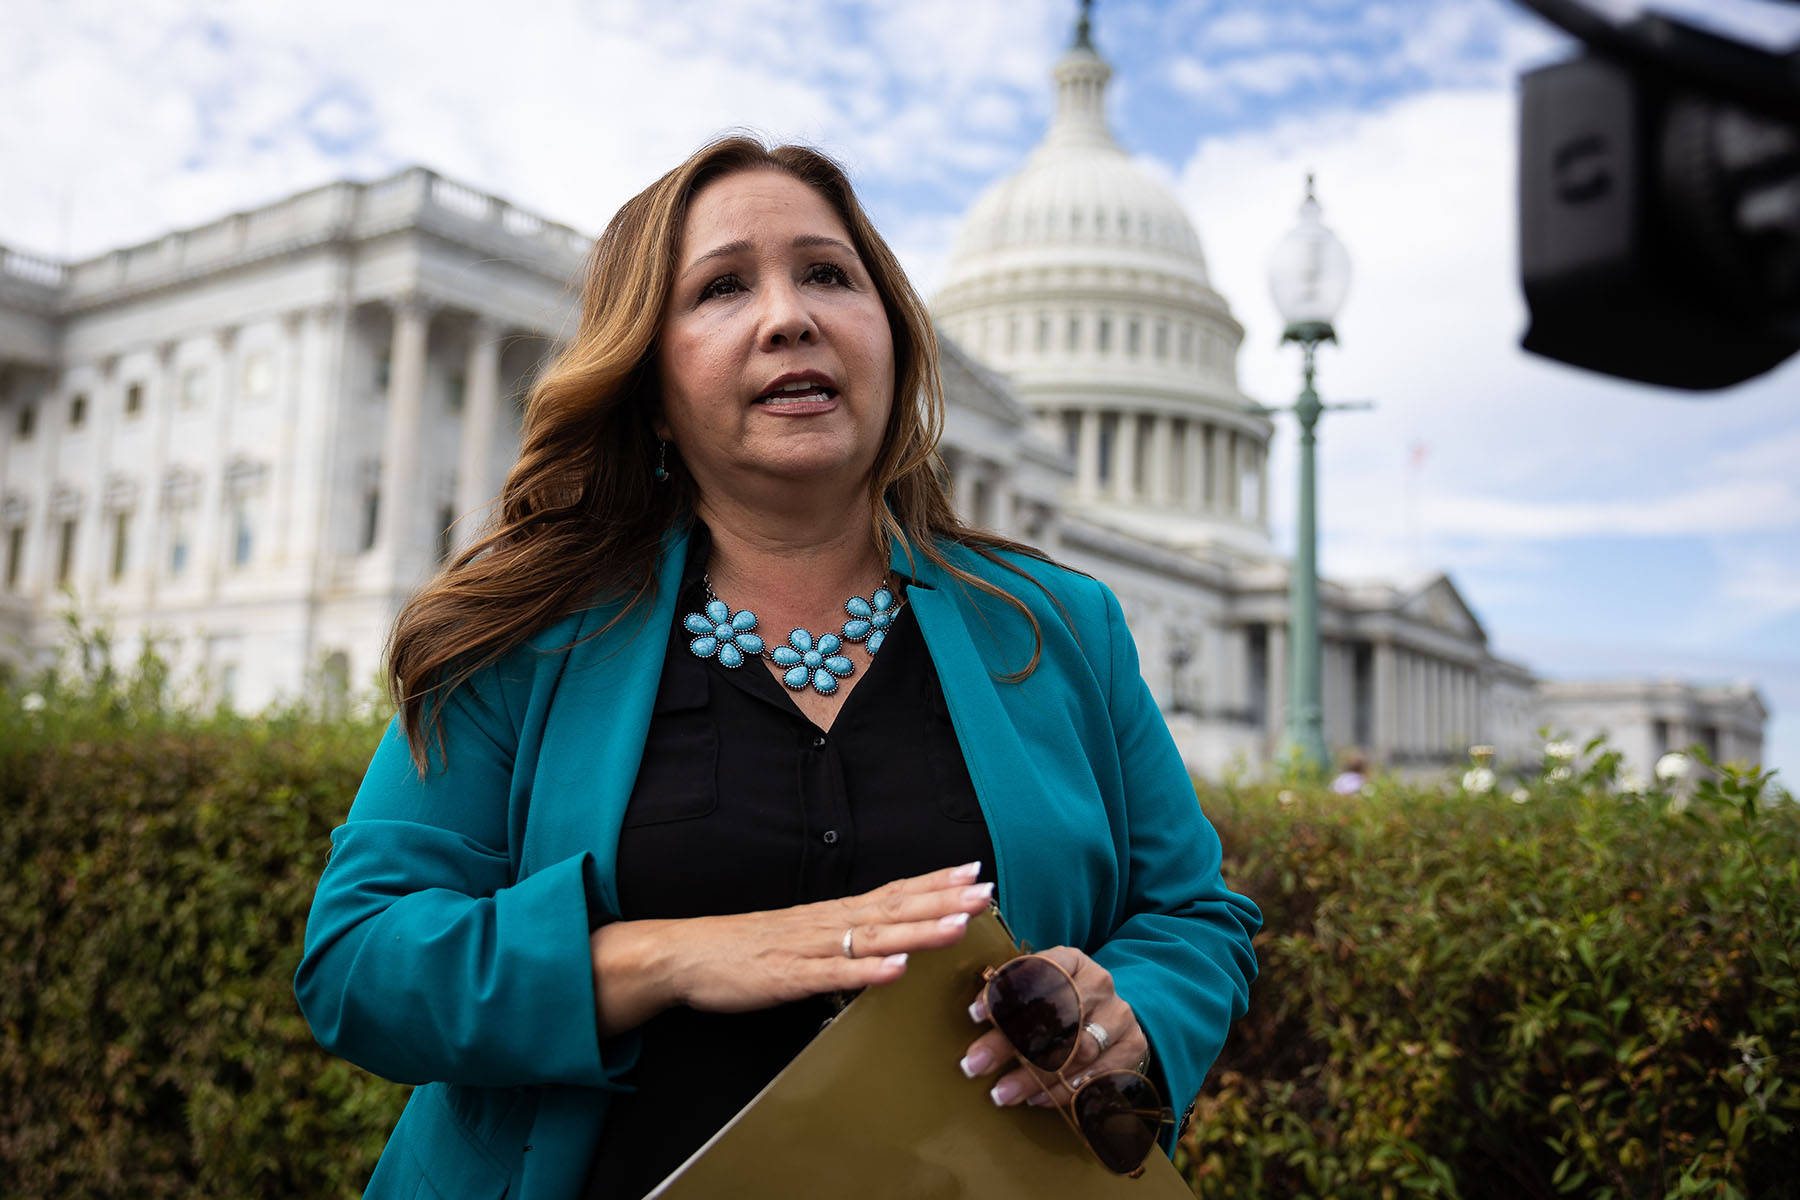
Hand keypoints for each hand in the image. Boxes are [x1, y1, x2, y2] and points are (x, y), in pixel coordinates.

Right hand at [590, 861, 991, 1036]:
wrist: (685, 954)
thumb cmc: (745, 948)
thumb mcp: (802, 937)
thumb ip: (843, 938)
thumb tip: (886, 942)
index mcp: (832, 913)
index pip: (893, 892)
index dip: (935, 883)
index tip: (975, 872)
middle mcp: (827, 923)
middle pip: (894, 909)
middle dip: (942, 901)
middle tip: (985, 890)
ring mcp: (808, 949)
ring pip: (872, 938)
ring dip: (917, 931)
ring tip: (957, 925)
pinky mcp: (787, 977)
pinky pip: (832, 976)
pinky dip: (866, 973)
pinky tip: (897, 971)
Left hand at [958, 946, 1147, 1108]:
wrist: (1111, 1016)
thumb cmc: (1062, 1002)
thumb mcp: (1039, 986)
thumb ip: (1010, 993)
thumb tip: (977, 1011)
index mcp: (1072, 961)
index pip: (1037, 971)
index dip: (1005, 993)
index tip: (973, 1015)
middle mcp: (1099, 983)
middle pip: (1052, 1016)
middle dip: (1009, 1044)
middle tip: (975, 1066)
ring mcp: (1119, 1014)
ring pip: (1076, 1050)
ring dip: (1035, 1076)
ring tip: (1002, 1093)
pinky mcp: (1133, 1045)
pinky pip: (1098, 1075)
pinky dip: (1066, 1091)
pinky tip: (1038, 1099)